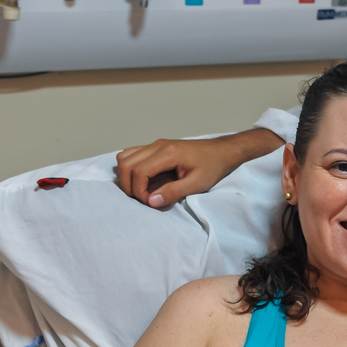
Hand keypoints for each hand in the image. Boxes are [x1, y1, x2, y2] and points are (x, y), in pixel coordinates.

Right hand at [115, 128, 282, 207]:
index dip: (138, 190)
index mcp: (168, 153)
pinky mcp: (156, 146)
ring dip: (127, 176)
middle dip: (129, 185)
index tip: (149, 202)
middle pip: (126, 163)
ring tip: (141, 190)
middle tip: (143, 198)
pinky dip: (131, 167)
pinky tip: (143, 179)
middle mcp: (158, 145)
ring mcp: (156, 144)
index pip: (139, 171)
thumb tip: (151, 201)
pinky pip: (132, 154)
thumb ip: (174, 192)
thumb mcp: (197, 184)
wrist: (222, 152)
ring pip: (125, 157)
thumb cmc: (212, 167)